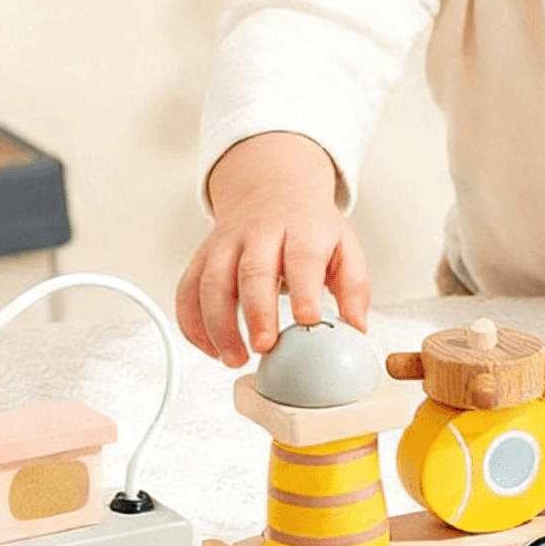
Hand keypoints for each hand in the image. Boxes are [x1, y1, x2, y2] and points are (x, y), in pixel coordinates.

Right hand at [174, 133, 370, 366]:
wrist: (272, 188)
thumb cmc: (308, 225)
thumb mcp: (344, 244)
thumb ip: (354, 286)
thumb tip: (357, 326)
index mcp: (301, 230)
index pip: (302, 256)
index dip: (304, 288)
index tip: (307, 319)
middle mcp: (260, 235)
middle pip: (252, 271)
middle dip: (256, 312)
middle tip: (264, 346)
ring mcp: (227, 244)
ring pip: (212, 282)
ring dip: (218, 325)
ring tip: (235, 357)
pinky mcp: (203, 256)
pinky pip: (187, 289)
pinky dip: (192, 322)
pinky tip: (210, 348)